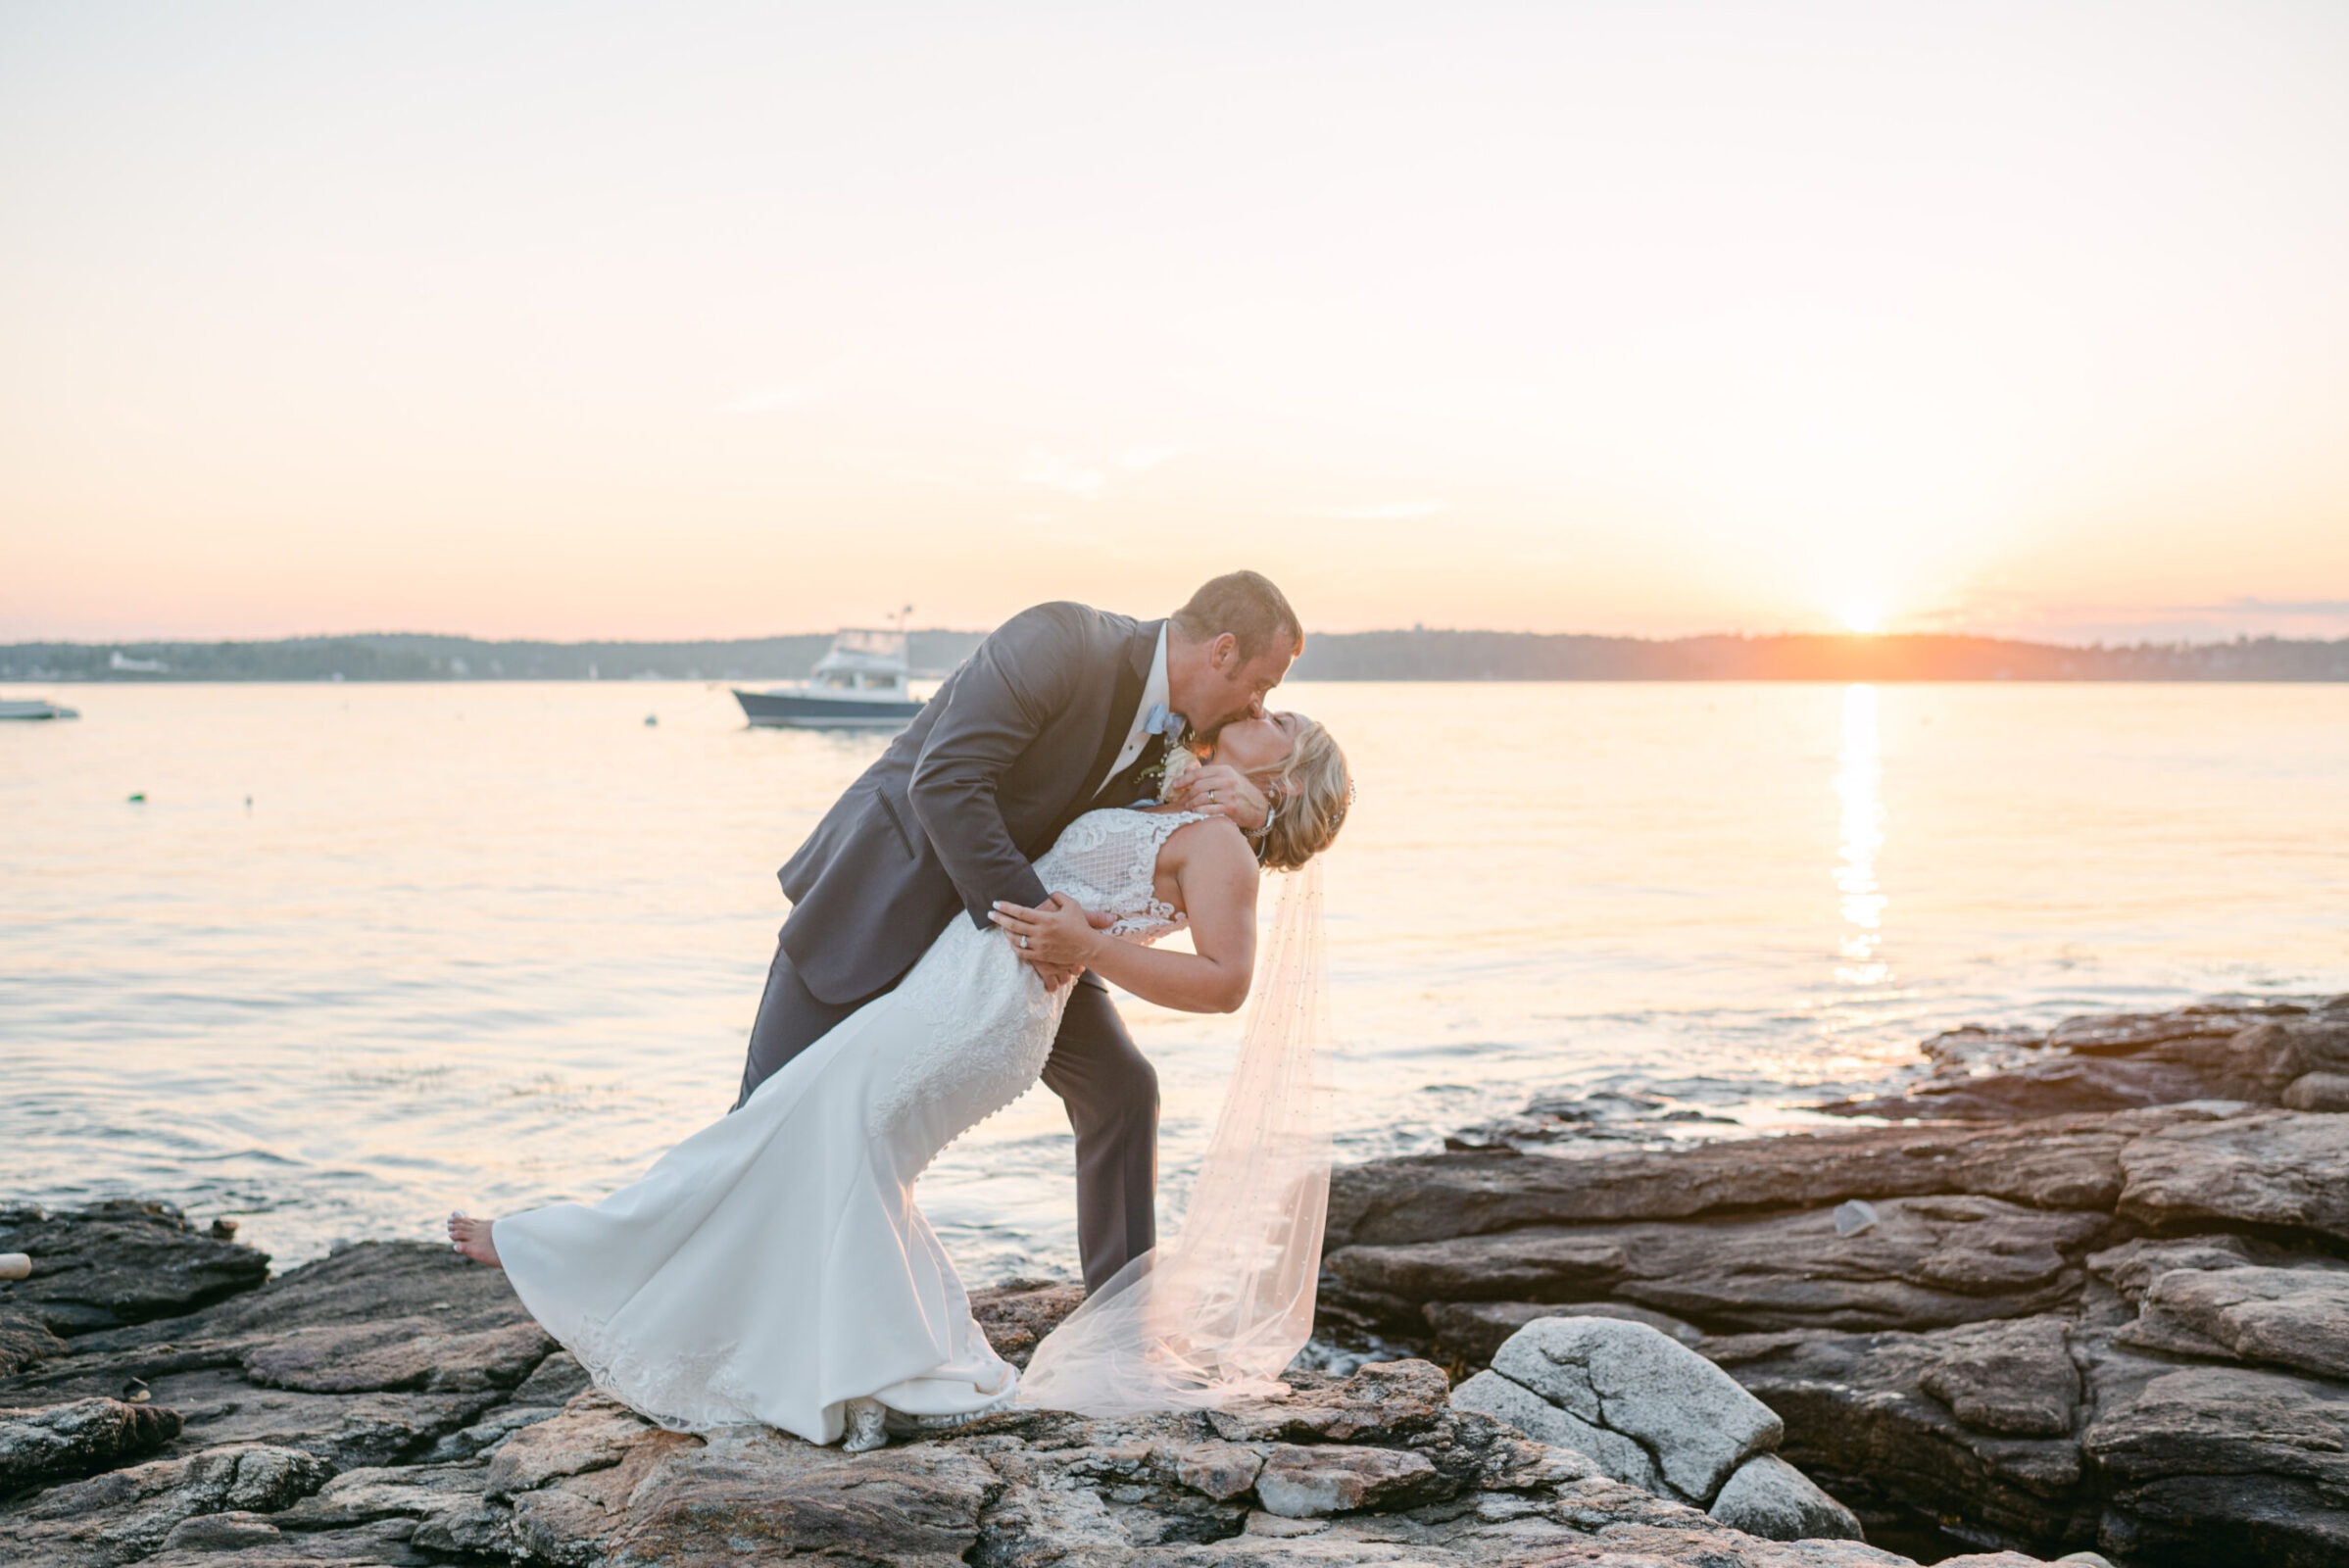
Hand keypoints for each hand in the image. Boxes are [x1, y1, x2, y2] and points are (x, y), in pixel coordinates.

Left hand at [989, 893, 1114, 979]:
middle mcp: (1040, 933)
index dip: (1006, 907)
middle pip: (1013, 925)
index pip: (1020, 912)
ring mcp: (1040, 946)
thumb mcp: (1072, 905)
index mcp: (1046, 919)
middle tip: (990, 914)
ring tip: (1001, 926)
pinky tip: (1011, 941)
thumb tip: (1048, 894)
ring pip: (1015, 939)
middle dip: (999, 918)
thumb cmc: (1080, 925)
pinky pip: (1022, 953)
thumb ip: (1059, 896)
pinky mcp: (1041, 956)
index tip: (996, 903)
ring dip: (1005, 932)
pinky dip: (1014, 947)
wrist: (1088, 947)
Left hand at [1168, 763, 1267, 832]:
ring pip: (1201, 798)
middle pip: (1198, 786)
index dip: (1184, 779)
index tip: (1174, 785)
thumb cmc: (1239, 791)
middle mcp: (1227, 780)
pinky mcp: (1230, 808)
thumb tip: (1187, 769)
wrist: (1259, 807)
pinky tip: (1196, 812)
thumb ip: (1207, 773)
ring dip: (1191, 804)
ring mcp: (1229, 795)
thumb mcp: (1226, 777)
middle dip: (1187, 794)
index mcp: (1225, 770)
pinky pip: (1208, 810)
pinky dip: (1199, 811)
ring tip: (1189, 807)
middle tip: (1182, 800)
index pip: (1199, 773)